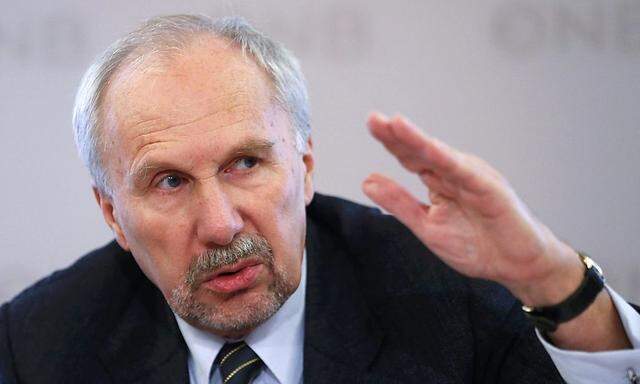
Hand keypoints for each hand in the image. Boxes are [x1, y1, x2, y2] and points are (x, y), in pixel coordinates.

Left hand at [362, 113, 582, 306]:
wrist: (517, 265)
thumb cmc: (478, 245)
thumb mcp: (427, 226)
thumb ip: (399, 203)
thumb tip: (367, 181)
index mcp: (440, 180)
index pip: (410, 157)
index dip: (391, 141)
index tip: (371, 124)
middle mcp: (454, 172)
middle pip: (421, 150)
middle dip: (397, 134)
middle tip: (373, 119)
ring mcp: (472, 177)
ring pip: (440, 155)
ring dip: (417, 139)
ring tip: (395, 124)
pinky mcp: (490, 188)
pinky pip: (465, 172)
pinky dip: (447, 159)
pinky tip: (431, 147)